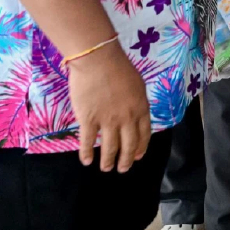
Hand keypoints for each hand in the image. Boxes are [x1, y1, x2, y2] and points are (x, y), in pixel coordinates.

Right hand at [69, 41, 150, 172]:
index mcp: (141, 108)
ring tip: (106, 169)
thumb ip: (137, 101)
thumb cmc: (119, 68)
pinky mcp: (89, 119)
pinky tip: (86, 161)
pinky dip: (86, 154)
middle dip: (126, 160)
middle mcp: (127, 118)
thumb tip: (136, 112)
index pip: (144, 134)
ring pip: (109, 147)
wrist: (98, 60)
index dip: (140, 147)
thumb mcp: (137, 85)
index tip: (137, 157)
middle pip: (128, 144)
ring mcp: (108, 120)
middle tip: (122, 169)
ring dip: (108, 161)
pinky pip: (88, 142)